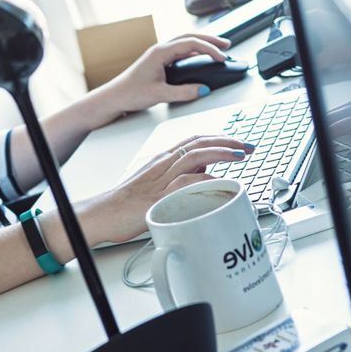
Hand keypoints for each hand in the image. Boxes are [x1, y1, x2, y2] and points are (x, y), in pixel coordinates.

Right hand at [88, 135, 252, 243]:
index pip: (195, 140)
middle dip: (227, 142)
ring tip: (240, 155)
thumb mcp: (154, 184)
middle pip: (199, 143)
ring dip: (221, 153)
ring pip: (195, 156)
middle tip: (247, 147)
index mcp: (163, 160)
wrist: (103, 213)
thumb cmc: (125, 203)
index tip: (237, 143)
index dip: (218, 139)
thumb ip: (176, 178)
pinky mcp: (159, 196)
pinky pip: (185, 183)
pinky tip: (219, 181)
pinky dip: (204, 180)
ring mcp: (162, 179)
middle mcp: (164, 164)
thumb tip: (201, 176)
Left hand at [96, 34, 231, 117]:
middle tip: (227, 44)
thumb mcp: (160, 94)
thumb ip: (184, 93)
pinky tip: (201, 57)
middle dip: (210, 40)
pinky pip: (180, 51)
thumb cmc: (130, 93)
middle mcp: (160, 49)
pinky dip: (194, 52)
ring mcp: (159, 55)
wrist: (114, 97)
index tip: (222, 58)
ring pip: (185, 43)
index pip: (191, 43)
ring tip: (218, 48)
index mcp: (160, 52)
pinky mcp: (159, 62)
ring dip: (202, 44)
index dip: (209, 49)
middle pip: (190, 38)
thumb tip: (203, 89)